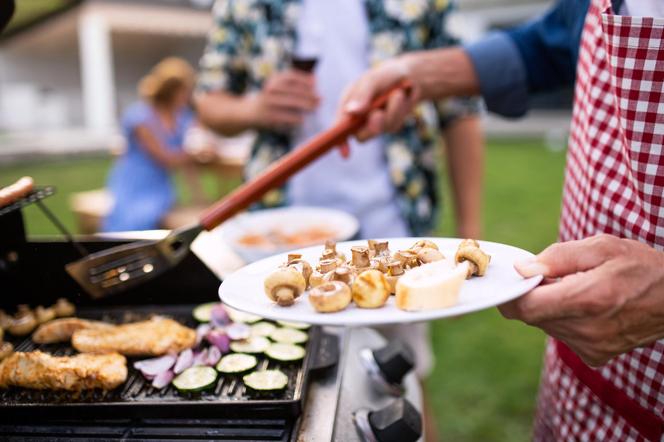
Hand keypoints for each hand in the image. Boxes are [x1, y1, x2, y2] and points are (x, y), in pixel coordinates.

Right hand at [248, 69, 318, 129]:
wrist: (248, 112)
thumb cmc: (271, 99)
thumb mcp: (278, 87)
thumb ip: (294, 84)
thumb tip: (315, 80)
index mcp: (273, 80)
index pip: (290, 76)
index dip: (304, 79)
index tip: (315, 83)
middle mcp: (270, 89)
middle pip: (292, 90)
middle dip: (308, 94)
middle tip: (320, 99)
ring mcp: (268, 102)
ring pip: (289, 102)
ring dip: (304, 105)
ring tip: (314, 107)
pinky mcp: (267, 115)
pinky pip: (283, 116)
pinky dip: (294, 118)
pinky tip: (303, 120)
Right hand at [340, 57, 420, 140]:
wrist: (410, 76)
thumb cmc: (386, 75)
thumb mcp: (373, 80)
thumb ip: (362, 95)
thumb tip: (351, 111)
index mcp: (348, 103)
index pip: (339, 126)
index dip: (340, 141)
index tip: (346, 152)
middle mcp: (358, 116)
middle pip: (360, 135)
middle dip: (372, 126)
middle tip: (379, 113)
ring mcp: (374, 122)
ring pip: (379, 130)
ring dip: (391, 112)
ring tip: (397, 94)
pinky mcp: (388, 125)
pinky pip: (393, 126)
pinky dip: (399, 112)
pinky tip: (402, 98)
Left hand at [499, 234, 663, 366]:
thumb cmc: (641, 267)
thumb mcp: (601, 247)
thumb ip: (557, 258)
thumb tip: (522, 269)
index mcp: (587, 300)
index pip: (526, 307)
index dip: (512, 293)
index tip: (514, 278)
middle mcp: (587, 330)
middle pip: (533, 315)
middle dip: (534, 294)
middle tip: (555, 276)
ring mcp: (591, 347)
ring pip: (546, 325)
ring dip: (550, 306)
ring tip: (578, 288)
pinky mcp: (595, 356)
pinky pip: (562, 334)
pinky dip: (565, 318)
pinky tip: (587, 306)